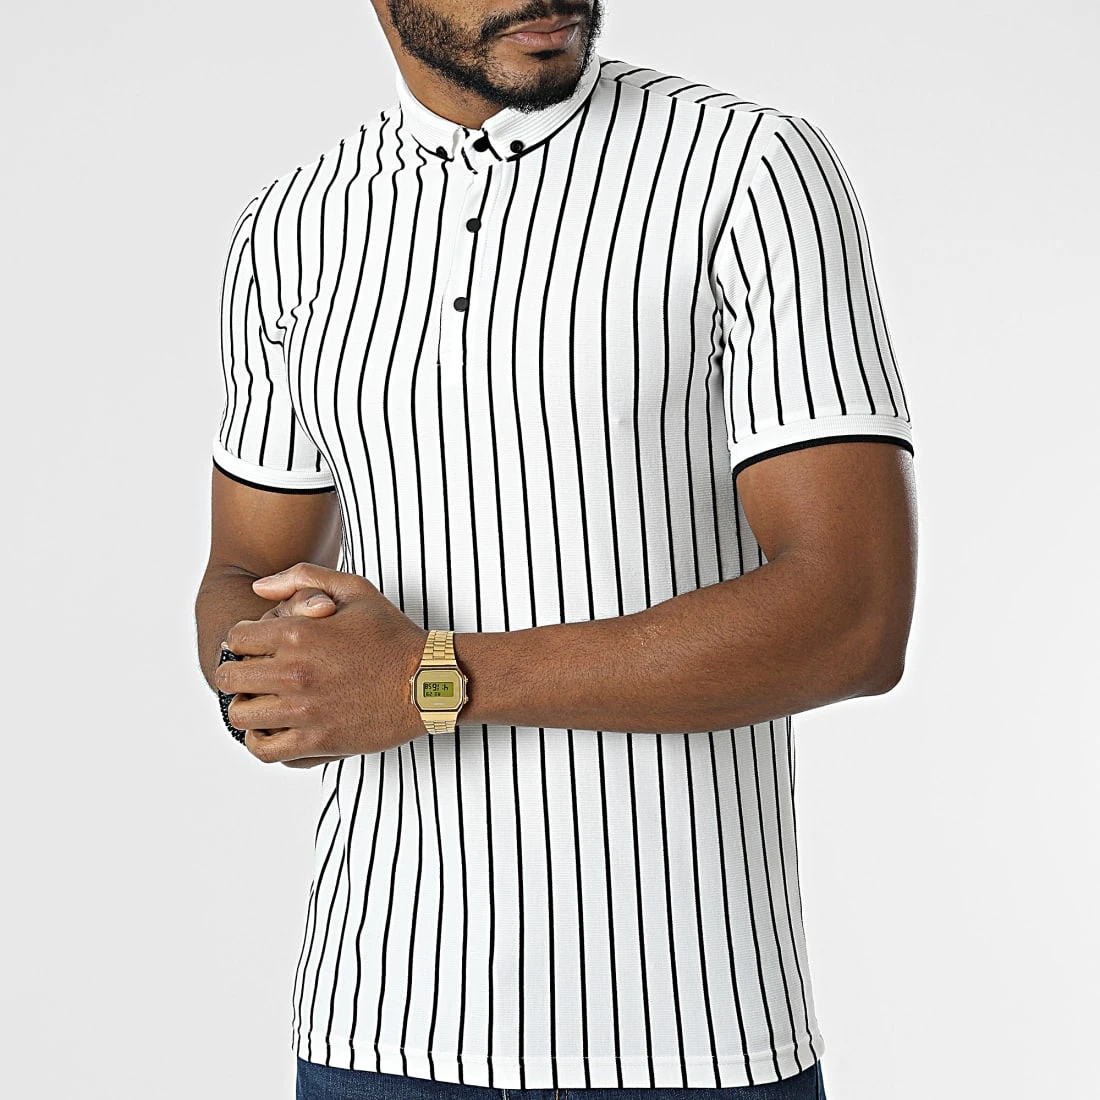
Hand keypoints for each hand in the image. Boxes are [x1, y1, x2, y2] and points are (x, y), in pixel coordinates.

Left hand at [214, 562, 428, 765]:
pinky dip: (259, 740)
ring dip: (246, 706)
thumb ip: (302, 578)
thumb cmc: (394, 635)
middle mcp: (295, 672)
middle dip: (240, 672)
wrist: (430, 680)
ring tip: (265, 701)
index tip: (260, 646)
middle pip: (231, 676)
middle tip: (258, 674)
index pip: (237, 638)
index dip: (245, 640)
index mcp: (299, 633)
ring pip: (240, 714)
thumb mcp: (355, 589)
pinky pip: (263, 749)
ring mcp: (304, 710)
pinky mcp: (317, 741)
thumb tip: (259, 589)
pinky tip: (273, 728)